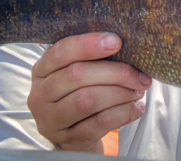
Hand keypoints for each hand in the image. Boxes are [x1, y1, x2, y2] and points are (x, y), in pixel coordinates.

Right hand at [27, 32, 151, 151]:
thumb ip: (91, 58)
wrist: (73, 134)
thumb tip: (125, 43)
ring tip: (139, 89)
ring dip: (120, 93)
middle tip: (140, 75)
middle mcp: (40, 94)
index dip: (88, 44)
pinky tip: (137, 106)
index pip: (61, 52)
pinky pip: (99, 122)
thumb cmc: (79, 92)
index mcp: (42, 70)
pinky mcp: (68, 139)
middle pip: (77, 75)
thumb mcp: (76, 72)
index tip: (117, 41)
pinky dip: (123, 112)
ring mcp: (51, 119)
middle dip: (115, 72)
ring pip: (87, 100)